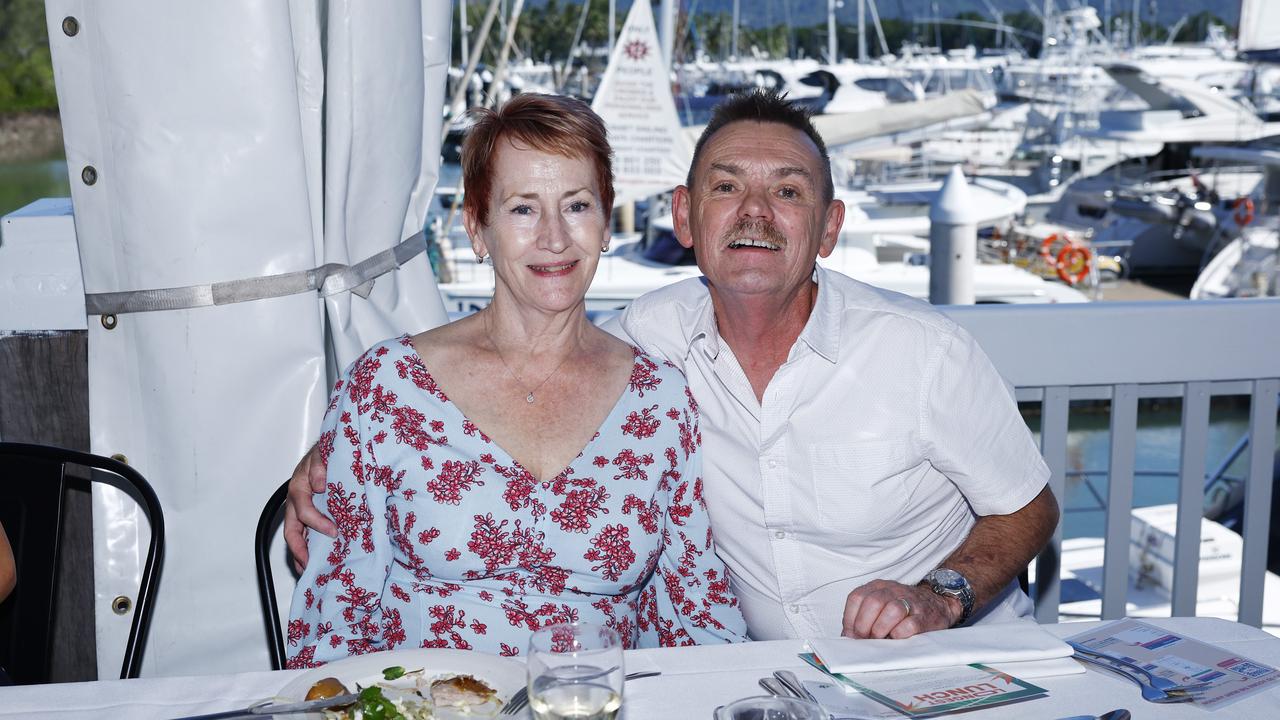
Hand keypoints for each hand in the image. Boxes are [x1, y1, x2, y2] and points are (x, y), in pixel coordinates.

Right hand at [284, 442, 332, 572]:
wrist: (329, 451)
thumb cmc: (325, 453)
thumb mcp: (322, 454)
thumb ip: (318, 466)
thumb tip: (318, 485)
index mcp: (298, 488)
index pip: (304, 511)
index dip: (317, 523)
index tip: (333, 532)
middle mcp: (296, 502)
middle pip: (292, 531)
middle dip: (299, 550)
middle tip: (310, 565)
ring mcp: (301, 510)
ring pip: (296, 536)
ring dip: (301, 554)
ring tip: (308, 570)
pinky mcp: (310, 514)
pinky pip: (305, 533)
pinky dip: (308, 548)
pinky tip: (315, 560)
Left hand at [841, 579, 959, 638]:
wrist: (938, 604)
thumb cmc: (905, 609)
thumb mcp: (881, 606)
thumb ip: (863, 618)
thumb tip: (847, 638)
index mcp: (878, 587)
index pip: (856, 597)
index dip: (850, 619)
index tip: (851, 634)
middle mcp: (893, 590)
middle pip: (872, 603)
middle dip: (864, 626)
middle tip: (866, 639)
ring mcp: (911, 602)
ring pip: (891, 610)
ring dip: (881, 629)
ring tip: (881, 639)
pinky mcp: (925, 616)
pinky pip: (909, 625)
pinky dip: (900, 634)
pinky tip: (897, 638)